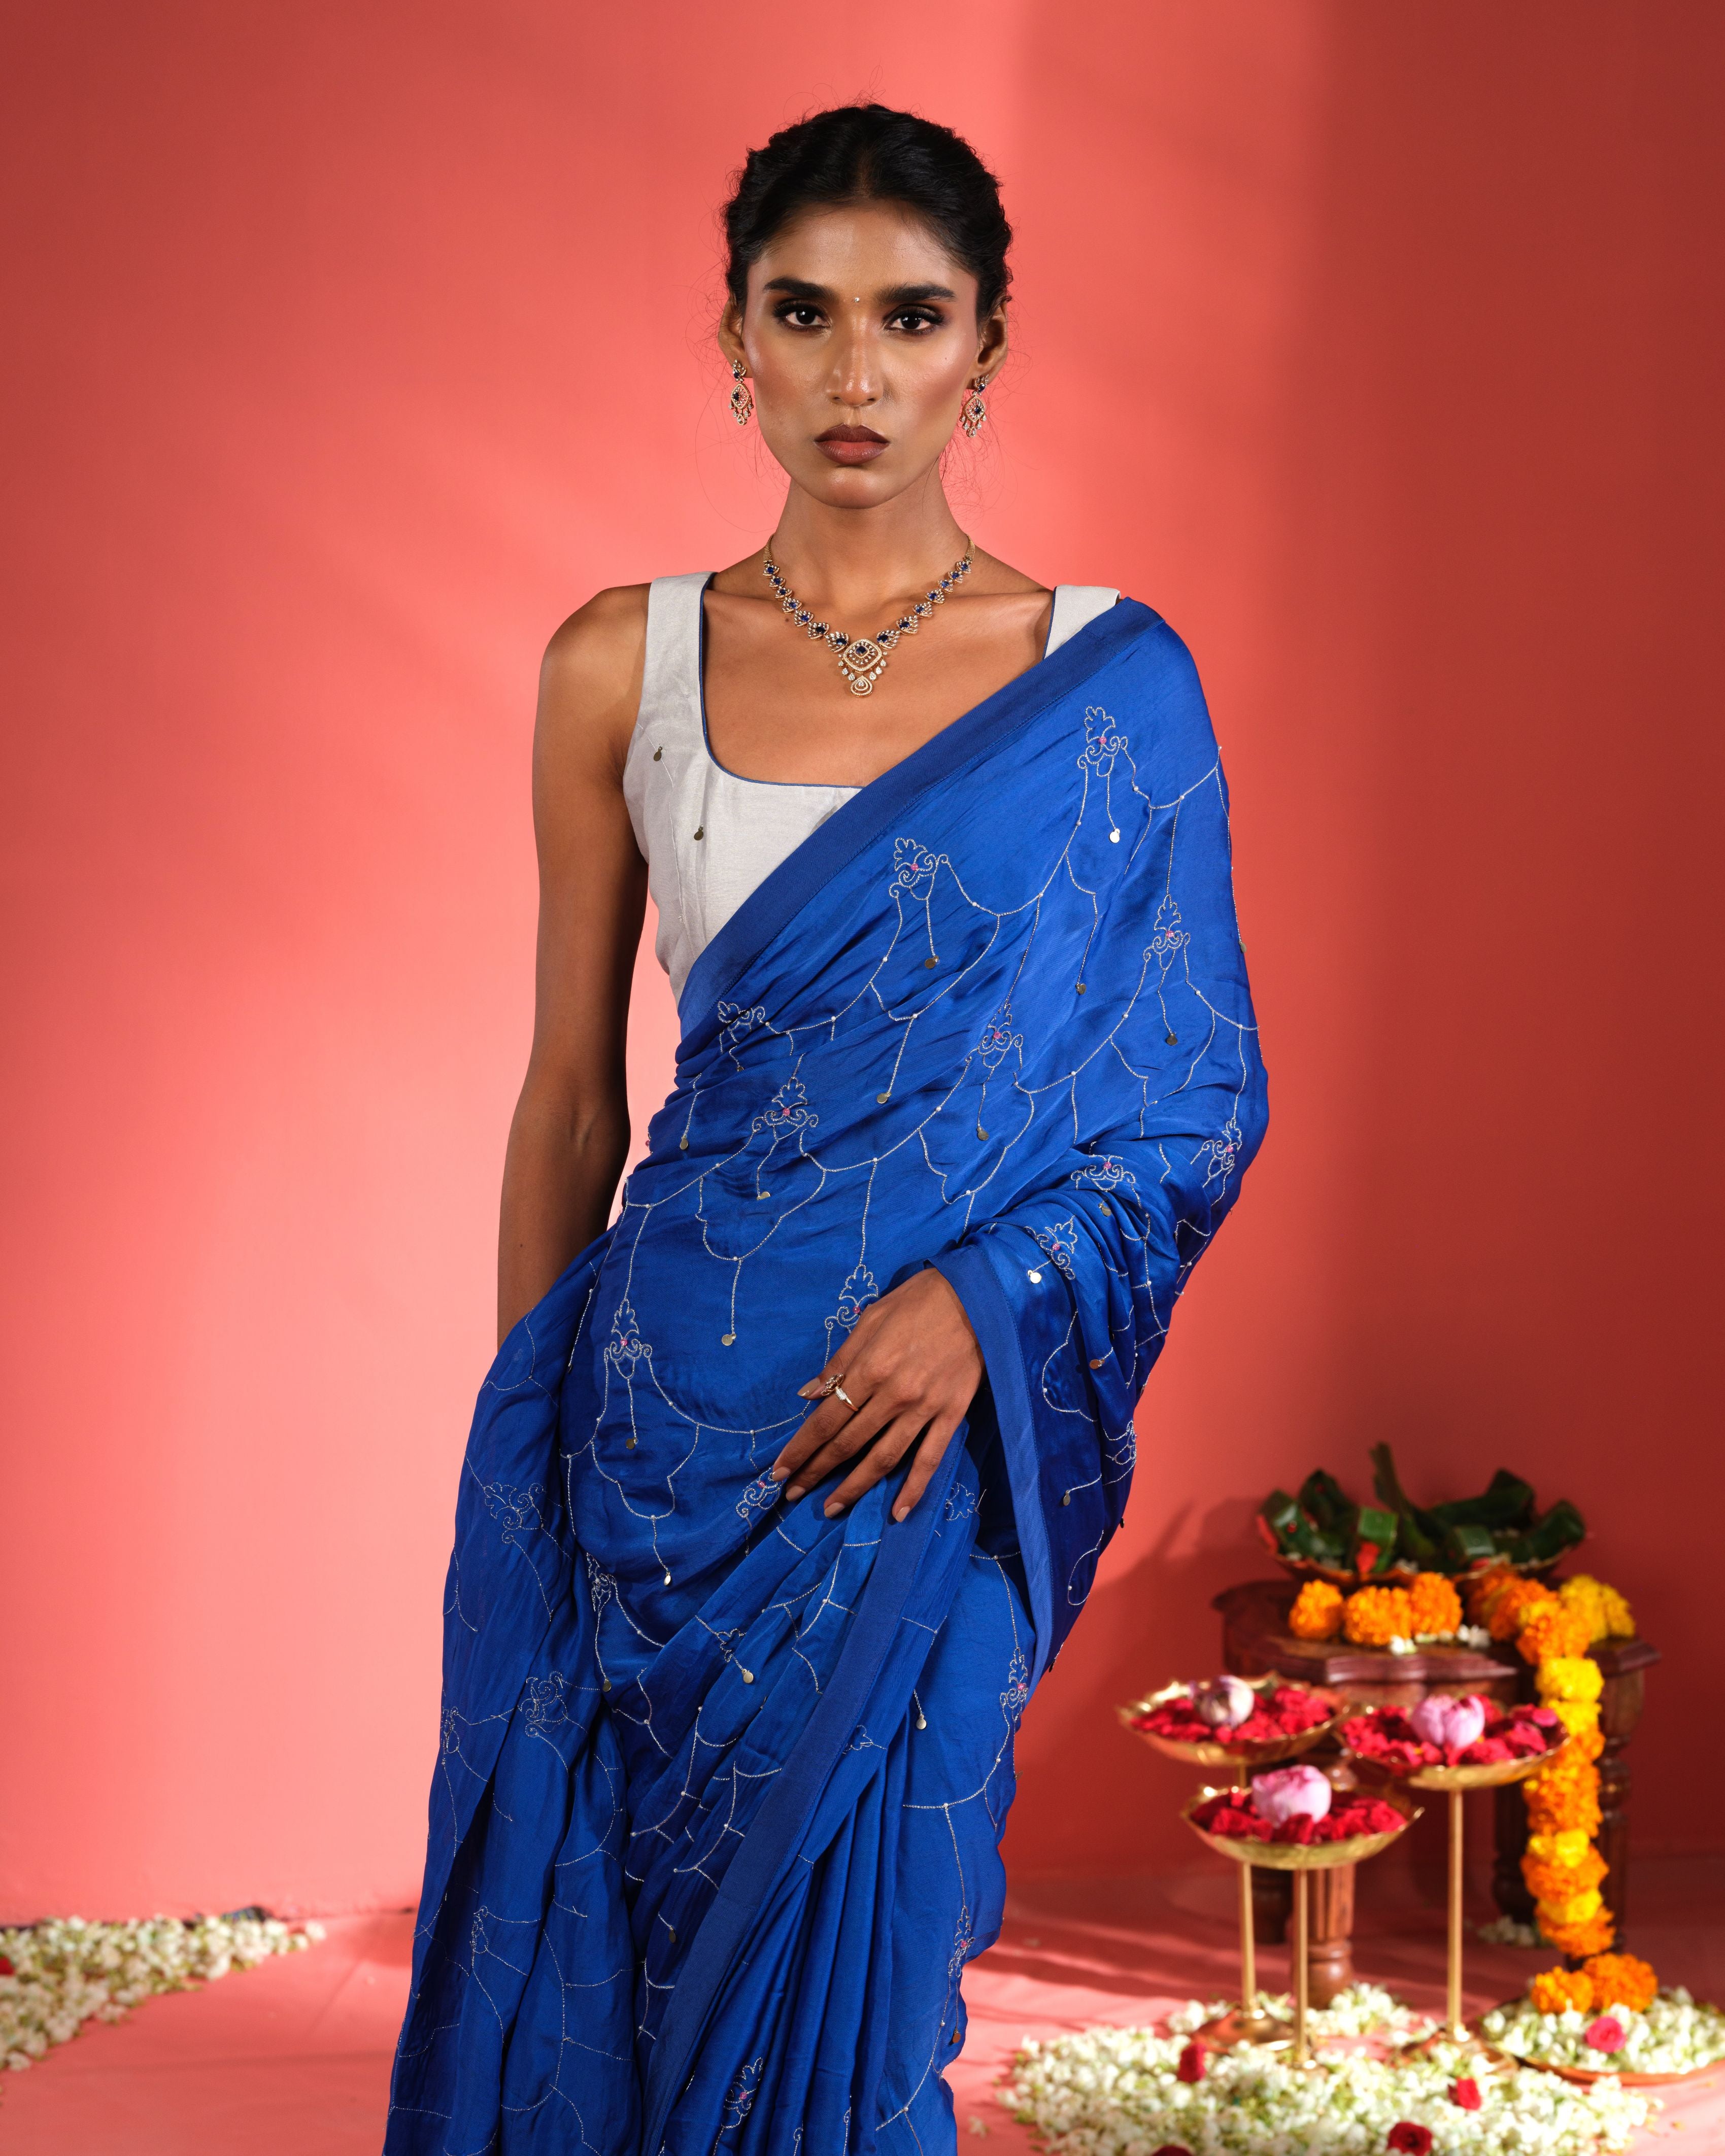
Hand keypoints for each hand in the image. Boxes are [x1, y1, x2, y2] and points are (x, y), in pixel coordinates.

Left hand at [771, 1268, 982, 1521]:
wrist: (975, 1298)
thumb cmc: (916, 1303)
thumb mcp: (870, 1321)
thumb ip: (840, 1361)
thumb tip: (809, 1395)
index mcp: (870, 1369)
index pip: (826, 1420)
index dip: (801, 1448)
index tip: (779, 1471)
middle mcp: (894, 1395)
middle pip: (849, 1443)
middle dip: (817, 1471)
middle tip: (792, 1494)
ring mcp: (925, 1409)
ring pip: (884, 1459)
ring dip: (854, 1488)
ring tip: (831, 1508)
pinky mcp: (952, 1415)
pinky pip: (930, 1459)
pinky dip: (914, 1488)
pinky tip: (898, 1513)